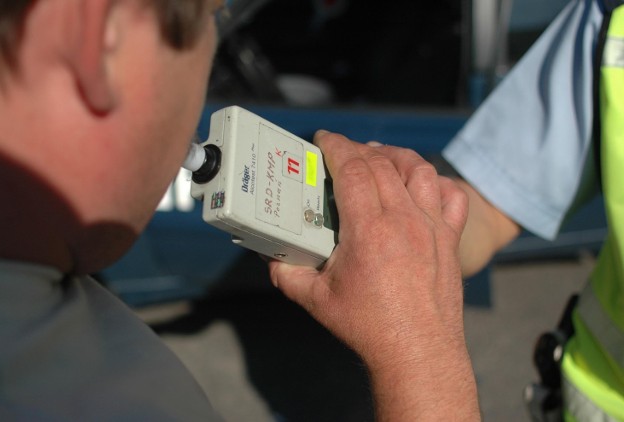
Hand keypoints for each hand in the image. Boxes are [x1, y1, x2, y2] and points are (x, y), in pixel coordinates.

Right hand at [269, 131, 478, 420]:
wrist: (417, 352)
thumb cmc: (368, 327)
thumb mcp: (316, 300)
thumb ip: (287, 274)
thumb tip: (271, 257)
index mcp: (368, 230)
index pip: (352, 168)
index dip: (335, 146)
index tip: (323, 139)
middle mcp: (403, 220)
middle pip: (380, 163)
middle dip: (357, 148)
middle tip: (341, 152)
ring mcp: (431, 227)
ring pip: (418, 169)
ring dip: (395, 156)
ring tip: (378, 158)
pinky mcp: (449, 239)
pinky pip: (451, 196)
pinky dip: (435, 182)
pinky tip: (420, 185)